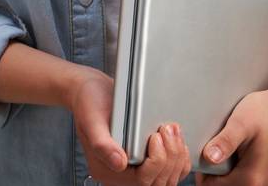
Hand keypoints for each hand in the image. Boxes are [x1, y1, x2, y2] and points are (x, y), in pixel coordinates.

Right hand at [67, 68, 190, 185]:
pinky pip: (169, 171)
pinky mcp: (145, 161)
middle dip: (170, 158)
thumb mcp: (92, 119)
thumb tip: (118, 163)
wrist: (92, 92)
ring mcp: (133, 169)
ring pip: (166, 179)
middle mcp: (120, 174)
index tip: (156, 136)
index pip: (140, 180)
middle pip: (156, 182)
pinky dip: (178, 160)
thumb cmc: (89, 102)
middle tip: (168, 130)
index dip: (155, 163)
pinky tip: (176, 140)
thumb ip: (102, 144)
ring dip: (176, 158)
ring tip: (172, 131)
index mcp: (106, 169)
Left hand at [197, 85, 267, 185]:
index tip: (206, 159)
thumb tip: (210, 157)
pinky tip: (250, 158)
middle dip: (221, 176)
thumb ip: (224, 142)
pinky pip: (260, 184)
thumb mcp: (240, 123)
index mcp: (253, 177)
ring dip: (235, 176)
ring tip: (235, 154)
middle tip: (220, 153)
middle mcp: (267, 184)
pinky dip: (251, 175)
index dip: (206, 175)